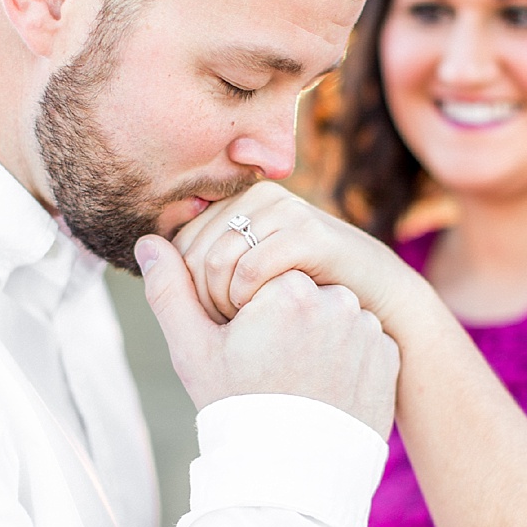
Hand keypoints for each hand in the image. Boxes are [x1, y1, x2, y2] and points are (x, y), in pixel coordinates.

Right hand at [137, 236, 398, 437]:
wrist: (290, 472)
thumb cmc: (236, 406)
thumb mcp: (194, 350)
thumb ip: (171, 291)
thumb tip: (149, 243)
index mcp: (289, 288)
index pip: (268, 280)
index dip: (253, 311)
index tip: (250, 347)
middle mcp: (338, 300)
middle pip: (303, 297)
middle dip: (288, 324)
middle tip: (274, 368)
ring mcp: (369, 330)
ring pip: (336, 319)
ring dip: (321, 339)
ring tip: (300, 380)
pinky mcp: (389, 357)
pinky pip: (365, 345)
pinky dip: (348, 361)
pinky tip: (327, 388)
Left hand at [172, 181, 409, 330]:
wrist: (380, 303)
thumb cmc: (309, 297)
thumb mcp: (251, 275)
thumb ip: (205, 260)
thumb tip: (147, 244)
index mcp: (239, 201)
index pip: (178, 243)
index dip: (184, 289)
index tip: (212, 320)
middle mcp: (258, 196)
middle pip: (191, 252)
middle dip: (200, 299)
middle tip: (228, 330)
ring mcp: (284, 210)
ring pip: (215, 262)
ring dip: (222, 305)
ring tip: (245, 326)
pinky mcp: (307, 233)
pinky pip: (249, 271)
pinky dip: (248, 303)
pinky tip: (265, 319)